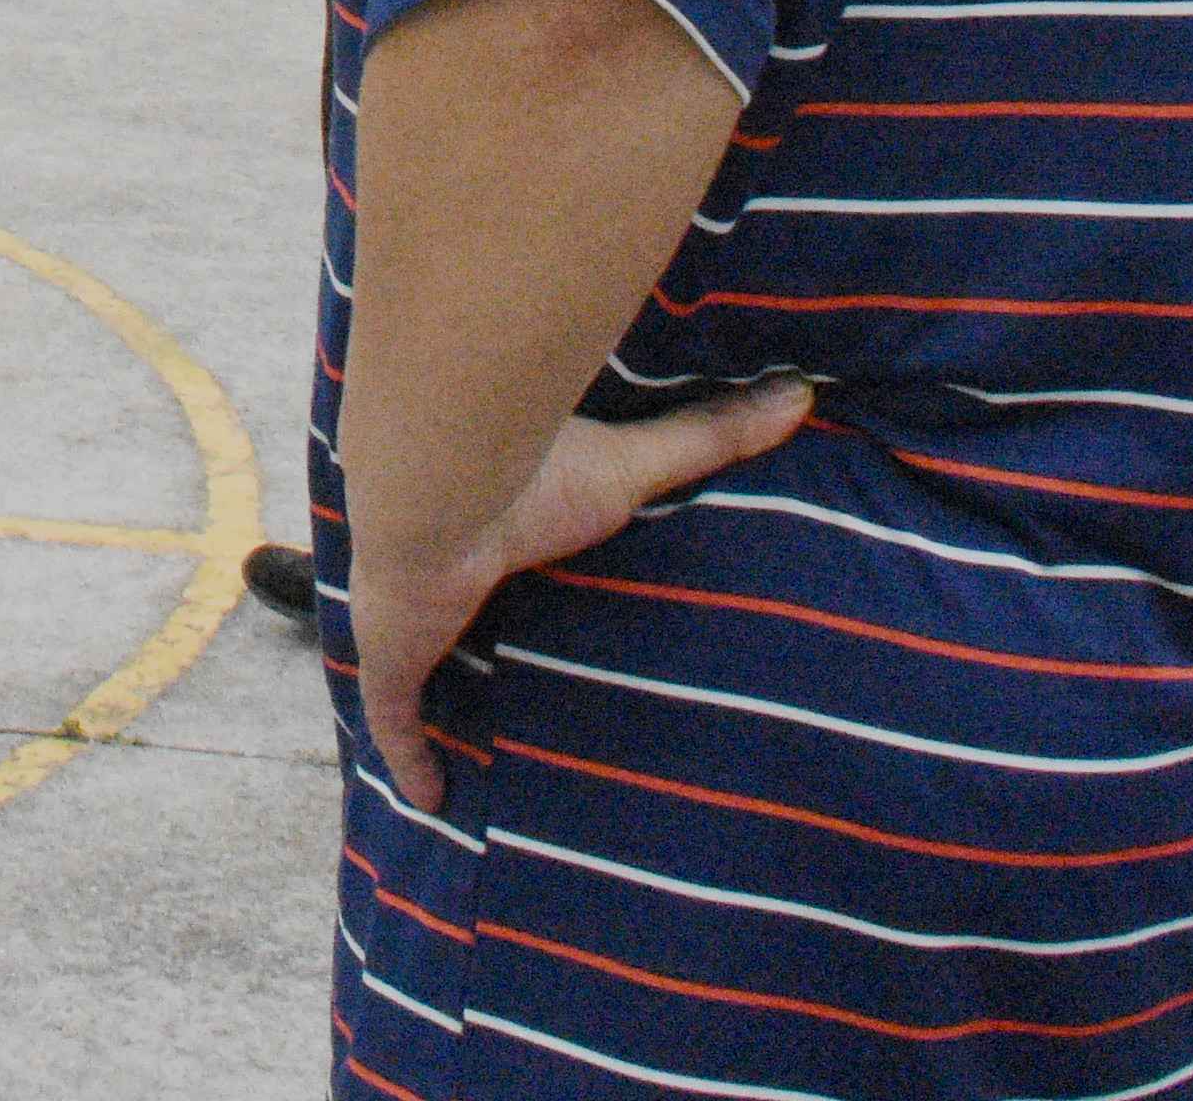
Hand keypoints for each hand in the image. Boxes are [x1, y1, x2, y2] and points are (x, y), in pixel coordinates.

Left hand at [352, 382, 815, 813]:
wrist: (438, 489)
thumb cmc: (531, 475)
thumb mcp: (634, 466)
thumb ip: (709, 436)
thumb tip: (800, 392)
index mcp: (490, 531)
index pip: (494, 561)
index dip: (502, 580)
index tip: (529, 599)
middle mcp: (443, 577)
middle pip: (453, 620)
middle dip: (465, 645)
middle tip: (506, 691)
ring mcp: (411, 623)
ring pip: (416, 669)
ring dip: (435, 700)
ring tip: (471, 751)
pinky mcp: (392, 663)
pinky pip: (395, 723)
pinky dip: (411, 759)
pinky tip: (431, 800)